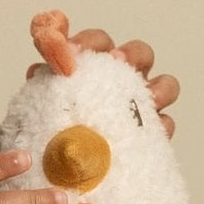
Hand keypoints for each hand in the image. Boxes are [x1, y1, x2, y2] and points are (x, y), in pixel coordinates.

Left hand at [27, 27, 180, 138]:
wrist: (61, 162)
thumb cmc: (56, 125)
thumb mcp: (43, 98)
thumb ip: (42, 79)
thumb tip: (37, 69)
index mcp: (96, 65)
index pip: (99, 42)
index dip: (89, 41)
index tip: (74, 51)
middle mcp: (123, 79)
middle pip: (140, 53)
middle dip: (132, 54)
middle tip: (118, 61)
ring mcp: (142, 105)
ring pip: (166, 85)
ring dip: (159, 88)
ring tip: (148, 98)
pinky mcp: (153, 133)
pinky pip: (167, 124)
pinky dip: (162, 124)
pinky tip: (152, 130)